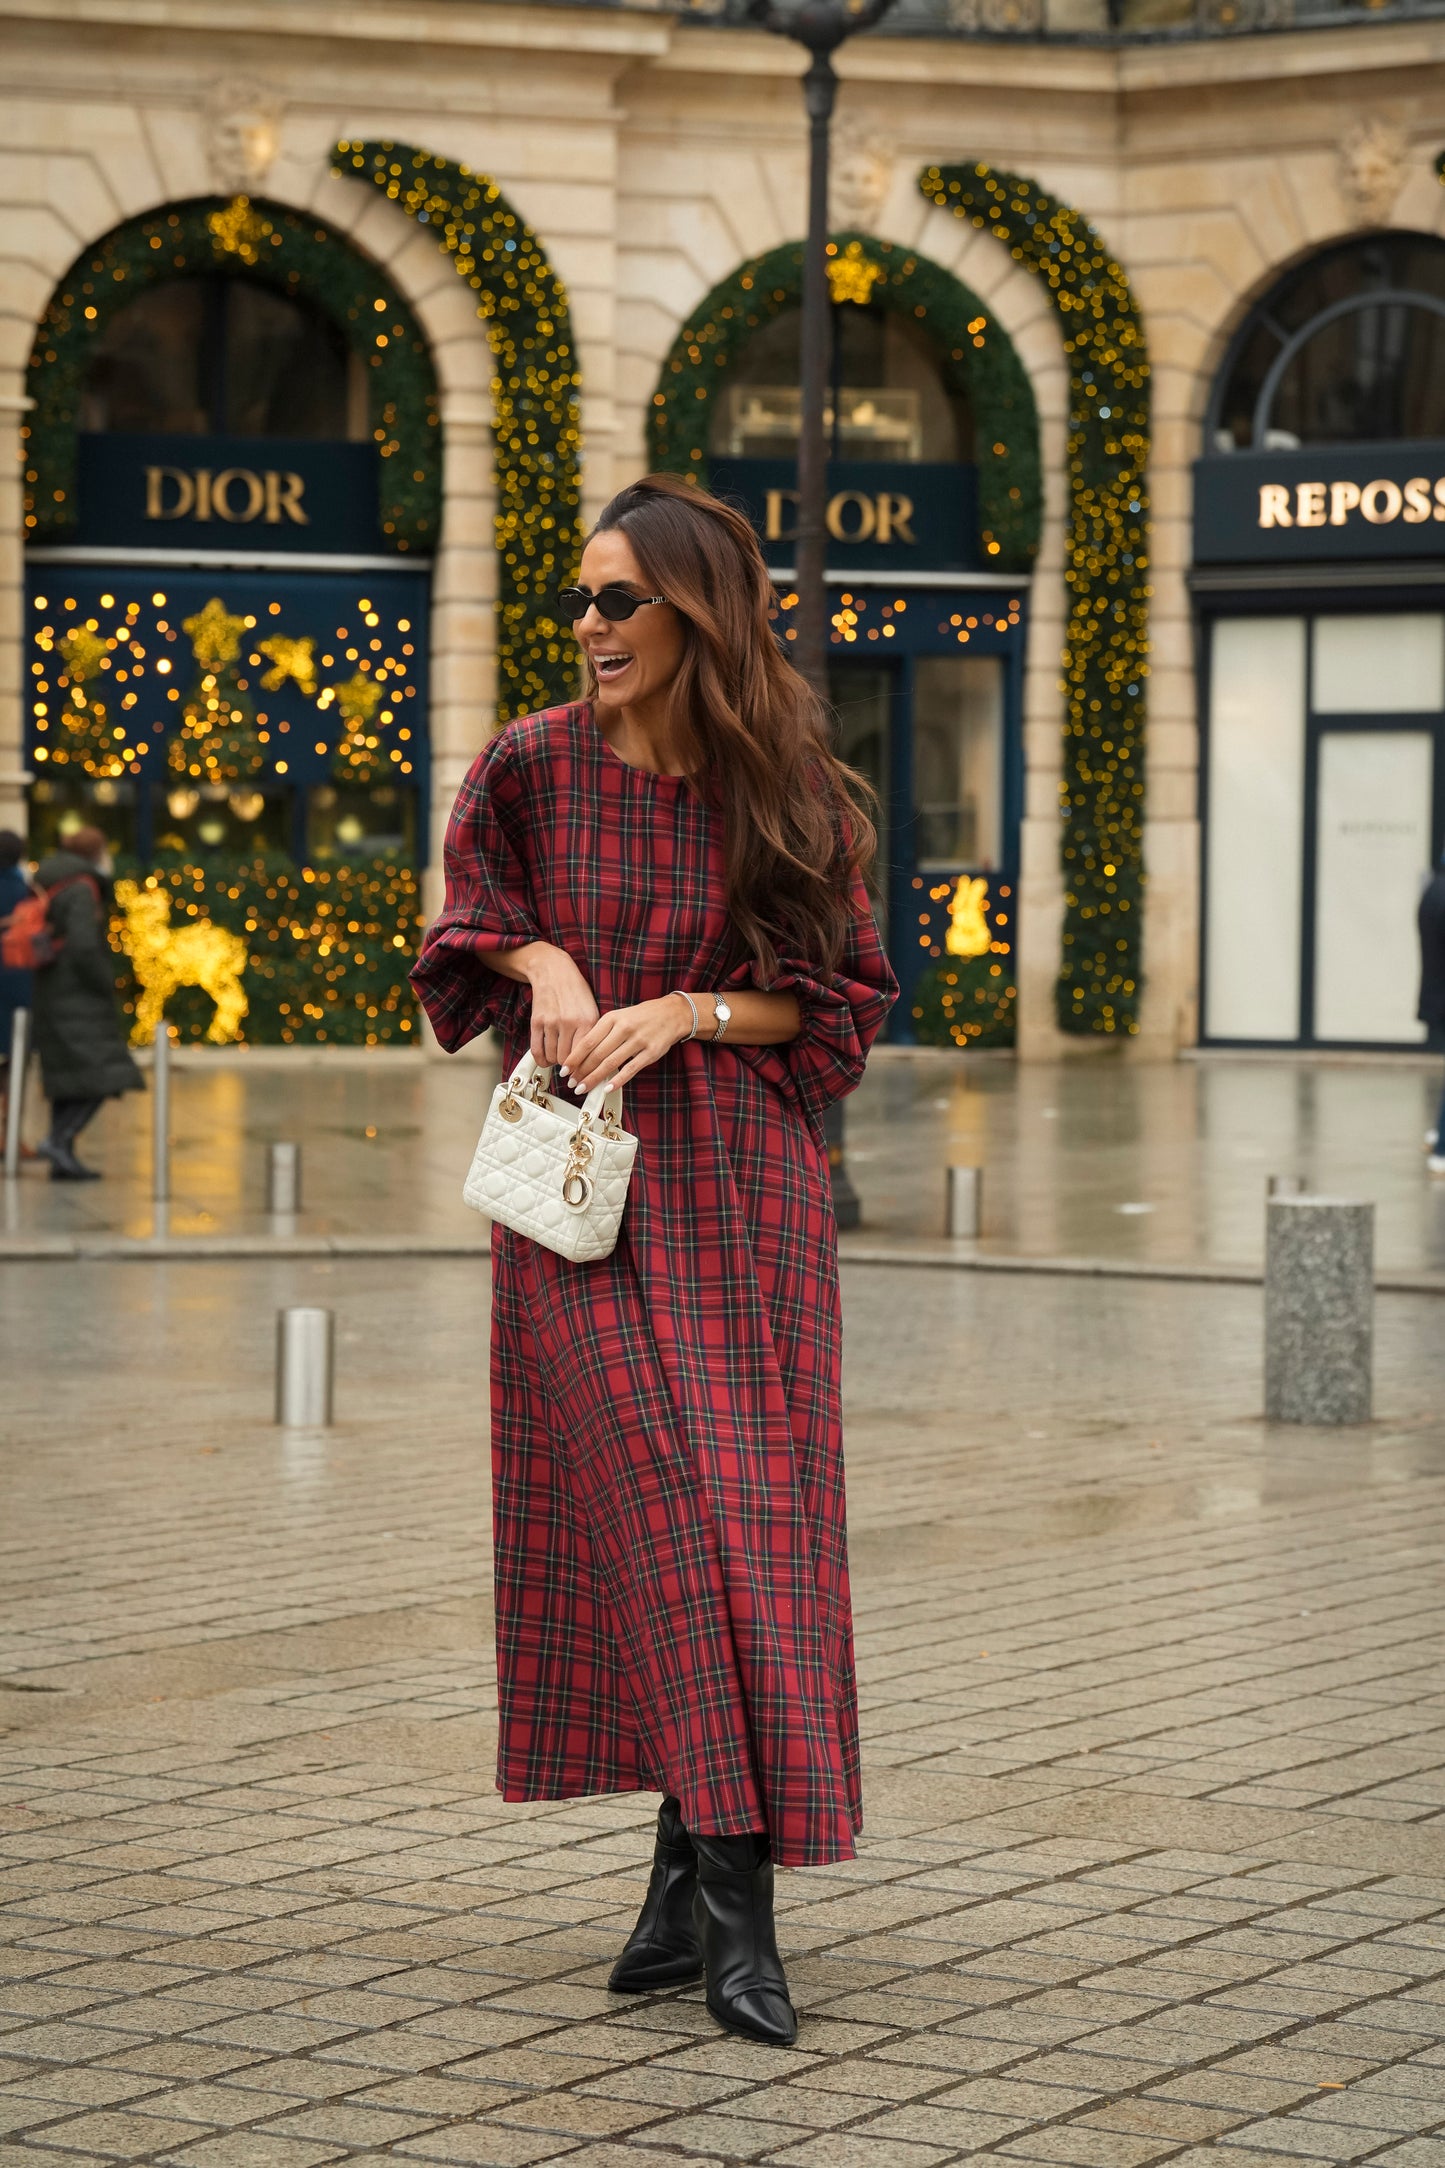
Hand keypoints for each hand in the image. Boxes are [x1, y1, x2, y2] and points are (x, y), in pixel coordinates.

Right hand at [522, 944, 599, 1069]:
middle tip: (571, 1068)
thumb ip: (593, 1034)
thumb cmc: (576, 992)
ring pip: (553, 1057)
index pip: (587, 1055)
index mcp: (588, 1021)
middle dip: (570, 1068)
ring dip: (556, 1062)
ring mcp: (551, 1022)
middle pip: (568, 1060)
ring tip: (560, 1059)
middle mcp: (569, 1022)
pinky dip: (542, 1060)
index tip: (584, 1077)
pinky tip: (546, 1060)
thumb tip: (596, 1061)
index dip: (584, 1070)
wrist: (554, 971)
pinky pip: (537, 1049)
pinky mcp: (536, 1021)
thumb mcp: (592, 1010)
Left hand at [563, 995, 691, 1094]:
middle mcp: (624, 1028)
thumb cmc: (641, 1016)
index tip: (564, 1070)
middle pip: (596, 1055)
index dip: (574, 1058)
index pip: (587, 1041)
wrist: (672, 1013)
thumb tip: (581, 1055)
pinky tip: (607, 1088)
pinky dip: (618, 1080)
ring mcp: (638, 1040)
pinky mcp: (651, 1052)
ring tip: (583, 1088)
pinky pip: (631, 1069)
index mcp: (612, 1018)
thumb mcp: (618, 1017)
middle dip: (581, 1072)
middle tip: (571, 1083)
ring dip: (594, 1078)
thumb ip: (601, 1033)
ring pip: (610, 1063)